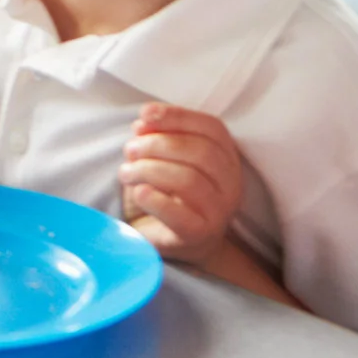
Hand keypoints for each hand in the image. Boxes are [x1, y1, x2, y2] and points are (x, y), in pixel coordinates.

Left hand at [121, 104, 245, 264]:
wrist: (176, 242)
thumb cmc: (169, 193)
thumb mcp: (167, 159)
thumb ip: (160, 137)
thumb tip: (142, 123)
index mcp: (227, 158)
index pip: (212, 128)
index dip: (177, 116)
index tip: (144, 115)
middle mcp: (231, 184)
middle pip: (201, 152)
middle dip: (158, 144)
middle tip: (130, 149)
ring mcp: (219, 211)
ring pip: (189, 180)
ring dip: (149, 170)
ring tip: (126, 173)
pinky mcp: (199, 235)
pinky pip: (179, 215)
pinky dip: (155, 200)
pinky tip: (139, 192)